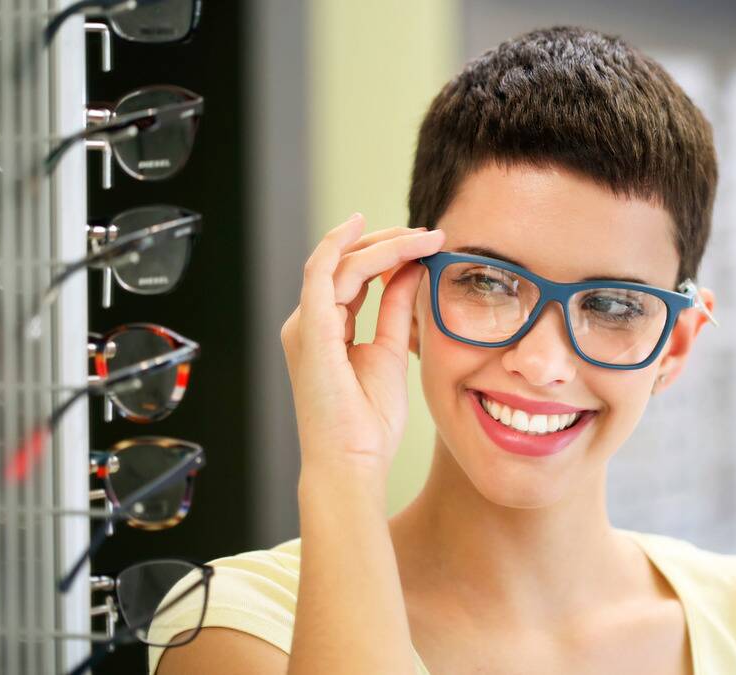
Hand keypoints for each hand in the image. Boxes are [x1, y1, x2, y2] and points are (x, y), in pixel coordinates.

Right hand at [280, 213, 445, 476]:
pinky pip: (321, 273)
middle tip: (430, 234)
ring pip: (340, 262)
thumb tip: (413, 270)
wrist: (351, 463)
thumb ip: (398, 310)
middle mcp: (310, 323)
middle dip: (389, 241)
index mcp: (326, 330)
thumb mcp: (392, 353)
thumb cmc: (367, 424)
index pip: (354, 277)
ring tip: (424, 236)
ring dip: (384, 243)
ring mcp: (305, 325)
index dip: (389, 255)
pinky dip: (341, 245)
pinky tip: (363, 227)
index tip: (427, 244)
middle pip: (345, 263)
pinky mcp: (310, 330)